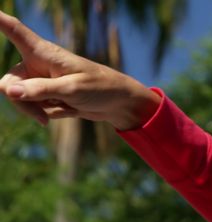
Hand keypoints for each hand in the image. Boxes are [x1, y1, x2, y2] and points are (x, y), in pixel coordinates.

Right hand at [0, 9, 159, 129]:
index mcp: (43, 52)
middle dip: (21, 102)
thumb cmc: (100, 88)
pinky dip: (48, 113)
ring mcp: (38, 80)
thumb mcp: (72, 89)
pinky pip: (34, 108)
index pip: (14, 30)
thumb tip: (9, 92)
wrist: (118, 104)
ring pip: (19, 99)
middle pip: (9, 83)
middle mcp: (36, 64)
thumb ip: (41, 90)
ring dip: (36, 111)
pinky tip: (68, 109)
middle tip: (41, 117)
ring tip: (64, 109)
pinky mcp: (44, 95)